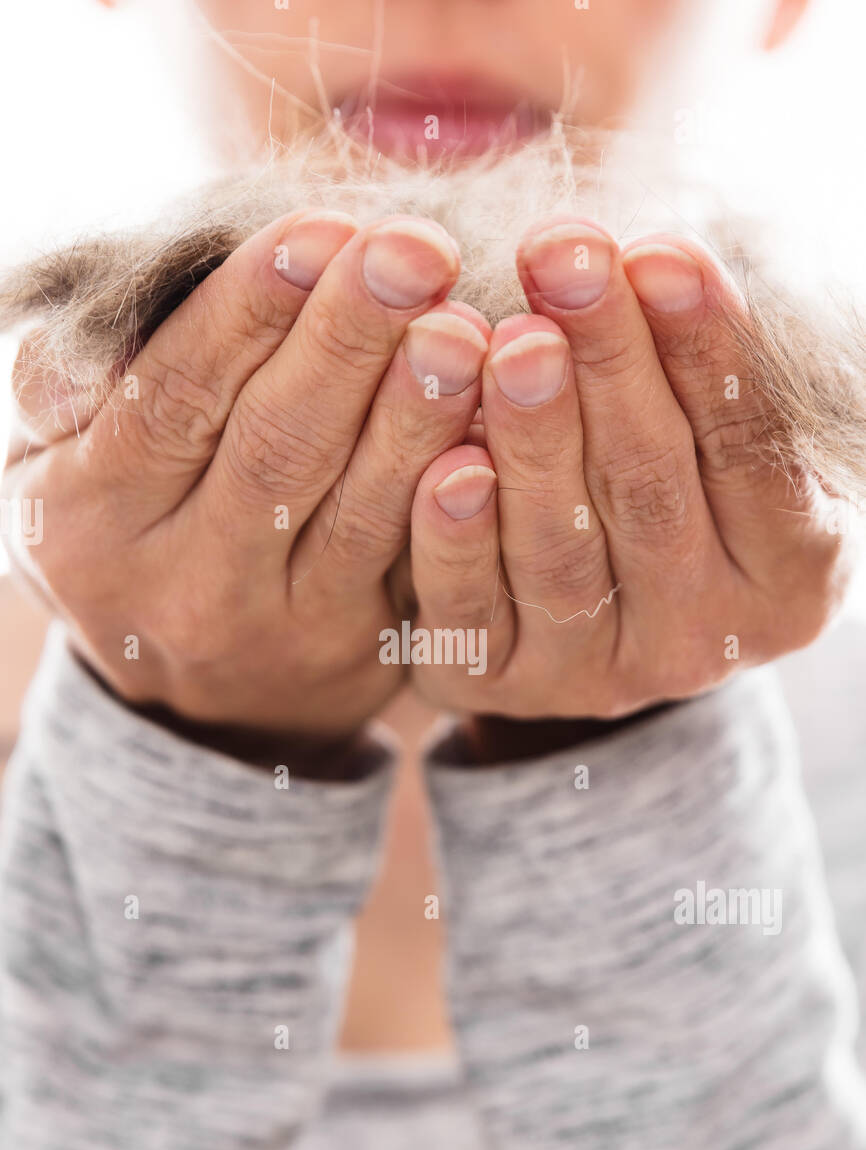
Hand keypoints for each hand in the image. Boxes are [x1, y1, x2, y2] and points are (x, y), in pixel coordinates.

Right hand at [3, 210, 488, 749]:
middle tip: (416, 249)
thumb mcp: (59, 459)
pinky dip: (457, 500)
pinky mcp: (356, 650)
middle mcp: (182, 580)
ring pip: (356, 512)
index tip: (322, 227)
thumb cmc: (126, 526)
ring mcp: (277, 625)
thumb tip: (94, 339)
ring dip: (417, 415)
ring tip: (467, 327)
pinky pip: (411, 570)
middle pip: (276, 446)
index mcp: (94, 511)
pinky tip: (497, 434)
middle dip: (350, 338)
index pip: (176, 396)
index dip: (251, 310)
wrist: (181, 690)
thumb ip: (65, 383)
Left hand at [408, 220, 853, 723]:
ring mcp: (599, 674)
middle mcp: (700, 636)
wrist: (605, 616)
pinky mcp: (502, 685)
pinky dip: (457, 543)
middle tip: (564, 262)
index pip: (751, 452)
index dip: (707, 351)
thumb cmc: (679, 486)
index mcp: (787, 573)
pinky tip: (444, 468)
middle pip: (650, 491)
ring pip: (561, 552)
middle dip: (606, 366)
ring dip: (532, 441)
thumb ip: (706, 373)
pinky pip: (473, 616)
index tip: (658, 254)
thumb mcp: (722, 435)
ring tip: (508, 343)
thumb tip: (646, 263)